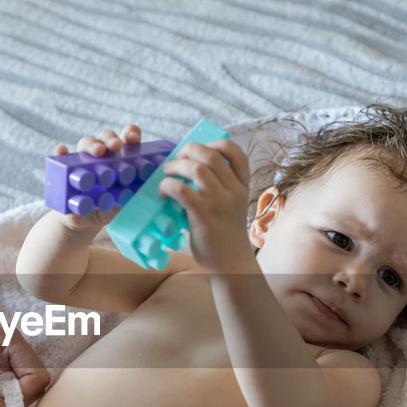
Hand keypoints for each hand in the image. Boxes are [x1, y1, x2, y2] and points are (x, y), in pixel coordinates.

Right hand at [52, 124, 141, 232]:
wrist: (87, 220)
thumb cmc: (111, 206)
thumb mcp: (124, 202)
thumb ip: (134, 194)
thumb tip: (142, 190)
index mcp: (121, 156)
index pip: (127, 138)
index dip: (131, 133)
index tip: (133, 139)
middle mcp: (102, 154)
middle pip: (106, 138)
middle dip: (111, 139)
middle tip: (115, 146)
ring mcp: (84, 160)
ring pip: (86, 143)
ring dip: (92, 144)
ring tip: (97, 151)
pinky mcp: (66, 170)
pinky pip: (61, 158)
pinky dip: (61, 152)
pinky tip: (61, 150)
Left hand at [158, 139, 253, 273]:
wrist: (230, 263)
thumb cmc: (224, 233)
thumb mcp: (231, 205)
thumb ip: (220, 186)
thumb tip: (189, 165)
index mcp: (242, 186)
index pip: (236, 152)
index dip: (217, 144)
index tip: (201, 150)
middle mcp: (234, 190)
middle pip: (211, 154)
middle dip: (189, 150)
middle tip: (177, 159)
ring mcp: (220, 202)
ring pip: (196, 168)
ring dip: (176, 166)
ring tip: (167, 173)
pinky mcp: (203, 215)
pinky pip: (181, 190)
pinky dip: (168, 185)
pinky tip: (163, 192)